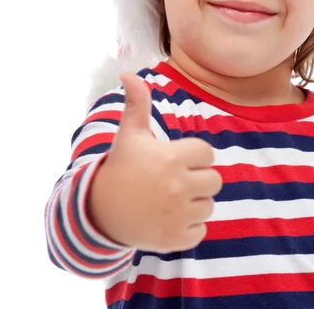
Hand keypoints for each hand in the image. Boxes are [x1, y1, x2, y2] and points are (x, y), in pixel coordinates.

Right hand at [87, 72, 222, 252]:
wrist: (99, 211)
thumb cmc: (121, 167)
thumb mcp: (129, 135)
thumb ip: (137, 104)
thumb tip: (127, 73)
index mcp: (172, 158)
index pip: (208, 153)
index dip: (193, 156)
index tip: (174, 160)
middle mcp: (178, 187)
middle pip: (214, 180)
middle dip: (198, 179)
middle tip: (174, 181)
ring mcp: (177, 215)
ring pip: (209, 206)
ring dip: (194, 203)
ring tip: (169, 200)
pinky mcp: (175, 239)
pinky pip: (201, 231)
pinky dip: (189, 228)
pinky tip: (168, 219)